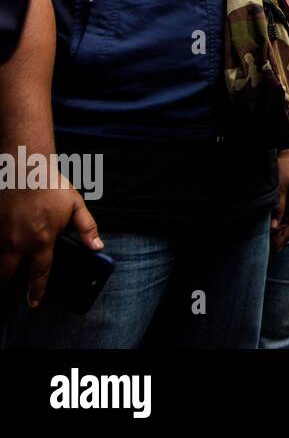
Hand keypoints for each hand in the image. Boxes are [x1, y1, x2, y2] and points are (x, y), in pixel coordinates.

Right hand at [0, 170, 101, 307]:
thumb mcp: (76, 205)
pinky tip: (0, 245)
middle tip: (9, 287)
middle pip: (5, 275)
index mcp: (41, 240)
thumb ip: (87, 228)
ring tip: (4, 268)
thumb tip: (98, 247)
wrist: (24, 166)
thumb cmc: (51, 184)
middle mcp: (17, 242)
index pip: (39, 274)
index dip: (37, 292)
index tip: (34, 304)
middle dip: (6, 284)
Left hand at [272, 148, 288, 250]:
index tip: (275, 247)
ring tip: (276, 238)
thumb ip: (278, 207)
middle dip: (286, 235)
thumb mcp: (280, 187)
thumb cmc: (287, 167)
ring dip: (288, 228)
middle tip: (273, 246)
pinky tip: (281, 223)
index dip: (285, 237)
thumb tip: (275, 226)